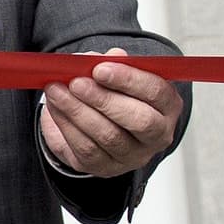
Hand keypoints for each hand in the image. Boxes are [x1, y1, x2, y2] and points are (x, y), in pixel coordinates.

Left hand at [41, 52, 183, 177]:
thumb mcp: (116, 73)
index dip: (128, 79)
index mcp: (167, 105)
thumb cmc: (114, 93)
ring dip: (77, 110)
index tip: (100, 68)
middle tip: (76, 82)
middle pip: (140, 120)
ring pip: (109, 136)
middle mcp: (157, 135)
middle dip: (104, 99)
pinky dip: (66, 124)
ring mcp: (133, 155)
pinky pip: (86, 148)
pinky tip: (55, 107)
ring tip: (57, 90)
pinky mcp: (106, 167)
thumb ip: (113, 62)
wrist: (97, 123)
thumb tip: (110, 55)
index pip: (156, 92)